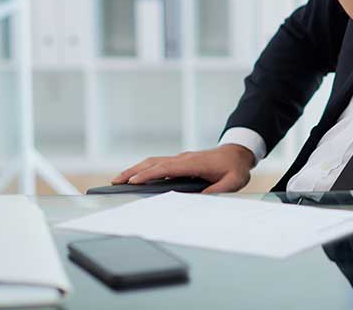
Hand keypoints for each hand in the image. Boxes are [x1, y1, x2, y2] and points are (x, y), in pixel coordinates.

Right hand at [111, 144, 255, 193]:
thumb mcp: (232, 182)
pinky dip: (144, 169)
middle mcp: (184, 158)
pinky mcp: (180, 162)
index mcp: (194, 163)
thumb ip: (217, 191)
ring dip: (135, 169)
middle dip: (133, 171)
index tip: (133, 181)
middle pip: (153, 162)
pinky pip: (159, 164)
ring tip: (118, 181)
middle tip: (114, 182)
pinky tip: (136, 178)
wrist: (238, 153)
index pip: (167, 168)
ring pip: (154, 162)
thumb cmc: (235, 168)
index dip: (149, 174)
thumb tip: (197, 200)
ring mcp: (181, 159)